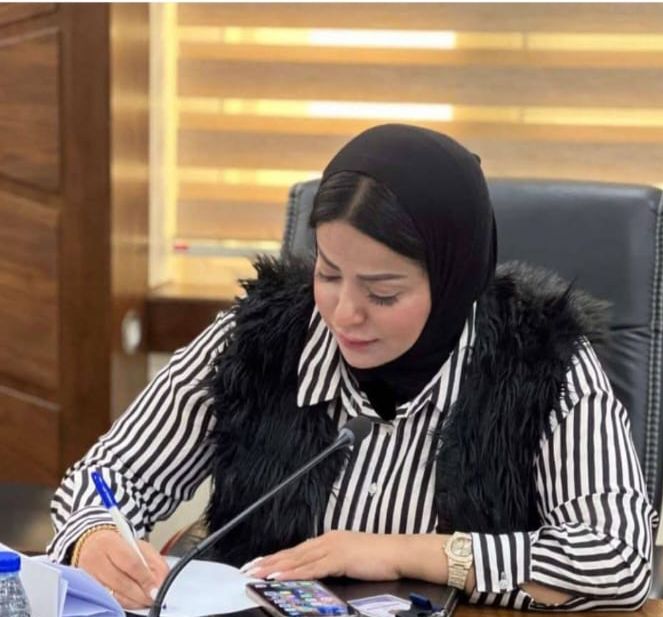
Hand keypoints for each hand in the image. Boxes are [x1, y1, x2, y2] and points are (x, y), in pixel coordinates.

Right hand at [76, 529, 169, 609]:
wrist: (91, 544)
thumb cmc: (118, 545)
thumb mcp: (138, 545)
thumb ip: (153, 561)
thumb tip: (162, 581)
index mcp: (110, 543)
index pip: (130, 563)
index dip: (145, 578)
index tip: (156, 588)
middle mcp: (96, 560)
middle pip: (120, 582)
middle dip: (140, 594)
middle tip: (153, 598)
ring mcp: (88, 577)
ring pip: (113, 595)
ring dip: (133, 601)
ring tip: (146, 601)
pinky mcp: (88, 589)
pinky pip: (108, 601)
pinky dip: (123, 603)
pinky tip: (133, 601)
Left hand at [245, 531, 402, 580]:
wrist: (399, 553)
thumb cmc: (379, 558)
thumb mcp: (351, 559)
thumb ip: (333, 564)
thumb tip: (318, 574)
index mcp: (330, 540)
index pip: (298, 550)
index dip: (278, 557)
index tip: (259, 563)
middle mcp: (328, 540)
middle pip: (293, 552)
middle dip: (269, 561)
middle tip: (248, 568)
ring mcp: (333, 547)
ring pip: (298, 559)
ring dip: (275, 567)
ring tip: (257, 573)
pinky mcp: (339, 557)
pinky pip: (312, 567)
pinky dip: (294, 572)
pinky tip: (281, 576)